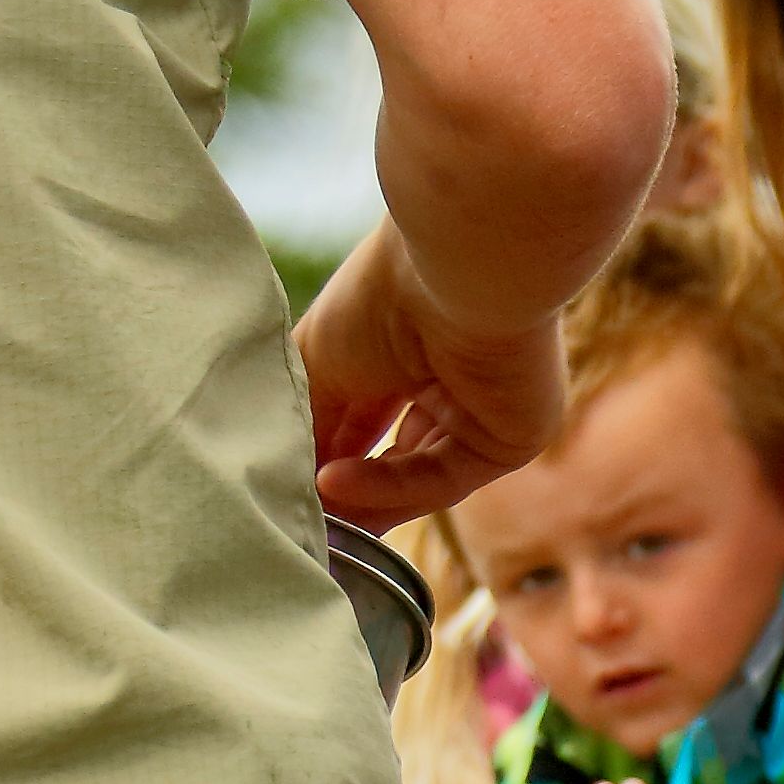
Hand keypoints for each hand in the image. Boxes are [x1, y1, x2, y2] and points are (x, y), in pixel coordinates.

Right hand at [295, 226, 571, 525]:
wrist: (460, 266)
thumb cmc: (383, 292)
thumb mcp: (319, 361)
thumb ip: (306, 423)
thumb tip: (284, 482)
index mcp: (409, 353)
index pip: (361, 423)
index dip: (317, 457)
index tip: (273, 485)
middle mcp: (451, 384)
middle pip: (392, 458)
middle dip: (341, 492)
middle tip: (290, 516)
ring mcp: (484, 415)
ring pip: (416, 479)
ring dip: (359, 501)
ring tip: (306, 511)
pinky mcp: (510, 439)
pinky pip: (441, 477)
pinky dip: (387, 486)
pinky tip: (334, 483)